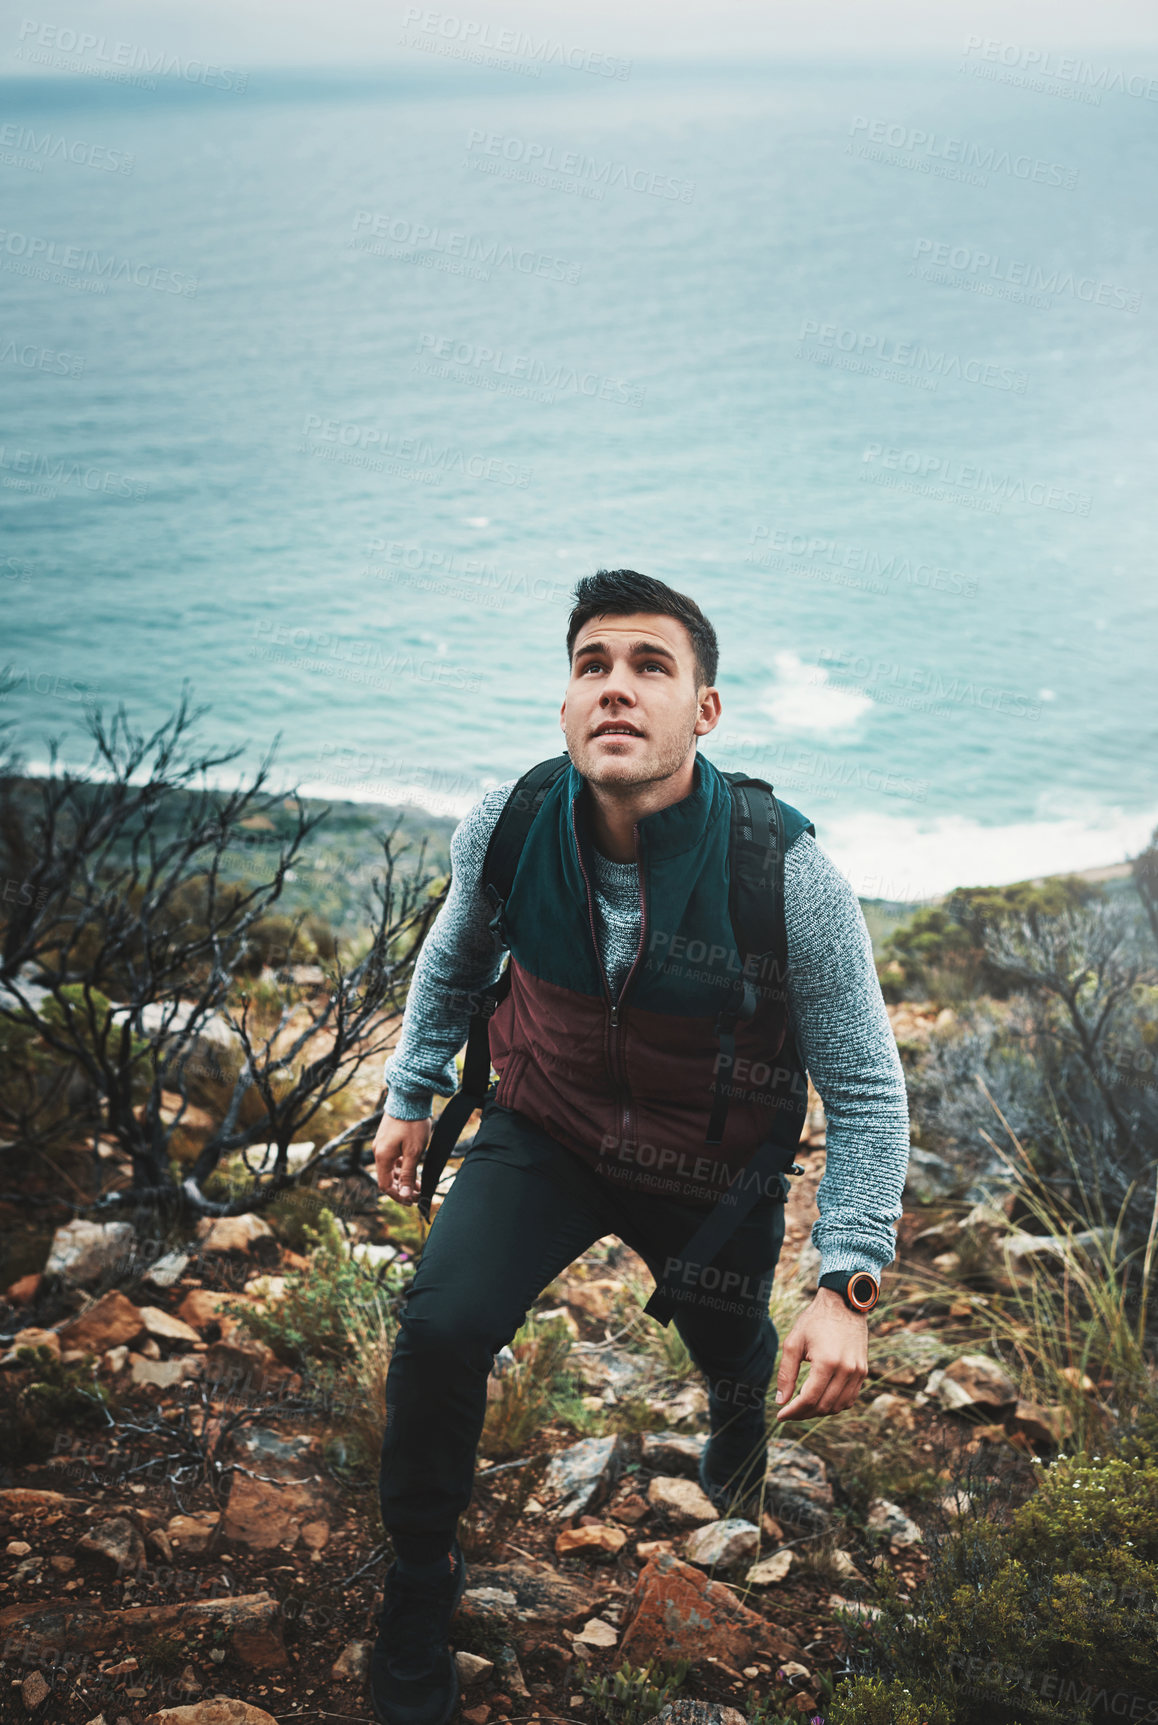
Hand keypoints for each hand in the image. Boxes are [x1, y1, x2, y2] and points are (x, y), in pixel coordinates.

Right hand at [373, 1113, 431, 1205]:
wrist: (409, 1098)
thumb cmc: (412, 1124)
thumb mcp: (413, 1152)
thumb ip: (408, 1174)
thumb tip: (404, 1196)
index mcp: (382, 1157)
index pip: (385, 1186)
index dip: (398, 1196)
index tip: (412, 1201)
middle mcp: (378, 1152)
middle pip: (387, 1178)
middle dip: (402, 1188)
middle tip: (418, 1194)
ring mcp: (382, 1144)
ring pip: (390, 1168)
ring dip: (402, 1178)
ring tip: (418, 1183)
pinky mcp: (387, 1138)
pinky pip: (392, 1158)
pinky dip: (401, 1166)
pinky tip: (413, 1168)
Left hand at [774, 1287, 867, 1420]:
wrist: (844, 1304)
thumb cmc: (815, 1321)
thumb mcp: (794, 1342)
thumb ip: (786, 1373)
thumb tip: (781, 1401)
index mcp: (827, 1362)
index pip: (810, 1399)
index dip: (793, 1411)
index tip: (780, 1415)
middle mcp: (846, 1370)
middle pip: (824, 1406)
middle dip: (804, 1413)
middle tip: (789, 1411)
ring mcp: (858, 1372)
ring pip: (838, 1406)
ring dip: (819, 1411)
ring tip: (803, 1406)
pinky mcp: (863, 1371)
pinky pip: (850, 1399)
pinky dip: (835, 1404)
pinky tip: (821, 1399)